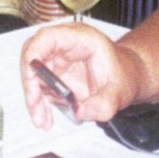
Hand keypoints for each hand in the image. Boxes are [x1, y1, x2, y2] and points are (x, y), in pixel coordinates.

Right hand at [19, 24, 141, 129]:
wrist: (128, 77)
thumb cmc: (124, 74)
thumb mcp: (122, 91)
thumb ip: (106, 103)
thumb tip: (83, 112)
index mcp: (81, 39)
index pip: (47, 37)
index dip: (34, 55)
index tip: (32, 77)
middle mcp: (65, 46)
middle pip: (34, 57)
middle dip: (31, 83)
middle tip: (36, 105)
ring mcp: (58, 59)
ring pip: (34, 74)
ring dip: (34, 98)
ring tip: (42, 119)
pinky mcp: (55, 73)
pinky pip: (39, 86)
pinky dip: (39, 103)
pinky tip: (45, 117)